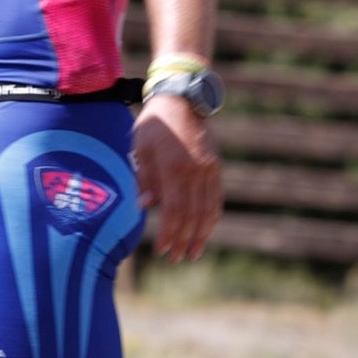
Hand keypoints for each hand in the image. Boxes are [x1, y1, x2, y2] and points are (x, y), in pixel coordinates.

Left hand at [133, 95, 222, 260]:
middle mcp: (196, 171)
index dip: (170, 233)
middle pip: (193, 215)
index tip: (163, 250)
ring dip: (202, 235)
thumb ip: (144, 178)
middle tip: (177, 257)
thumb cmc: (155, 125)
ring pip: (209, 210)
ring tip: (193, 252)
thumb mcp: (140, 147)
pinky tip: (204, 230)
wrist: (182, 100)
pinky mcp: (216, 168)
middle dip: (185, 240)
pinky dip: (211, 218)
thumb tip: (145, 207)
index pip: (174, 210)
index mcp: (174, 167)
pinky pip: (216, 199)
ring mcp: (210, 170)